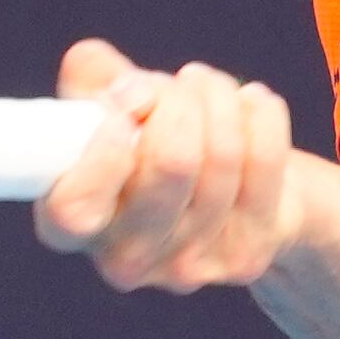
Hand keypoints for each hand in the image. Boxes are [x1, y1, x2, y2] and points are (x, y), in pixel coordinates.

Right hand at [32, 36, 300, 292]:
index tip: (124, 114)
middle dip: (179, 99)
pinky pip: (266, 159)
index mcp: (74, 224)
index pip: (74, 209)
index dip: (105, 155)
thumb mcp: (110, 106)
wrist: (235, 191)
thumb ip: (90, 81)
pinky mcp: (244, 258)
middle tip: (177, 85)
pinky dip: (261, 112)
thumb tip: (101, 71)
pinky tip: (250, 102)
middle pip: (171, 162)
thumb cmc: (153, 142)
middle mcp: (126, 259)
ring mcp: (187, 266)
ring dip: (218, 96)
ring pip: (222, 154)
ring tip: (207, 86)